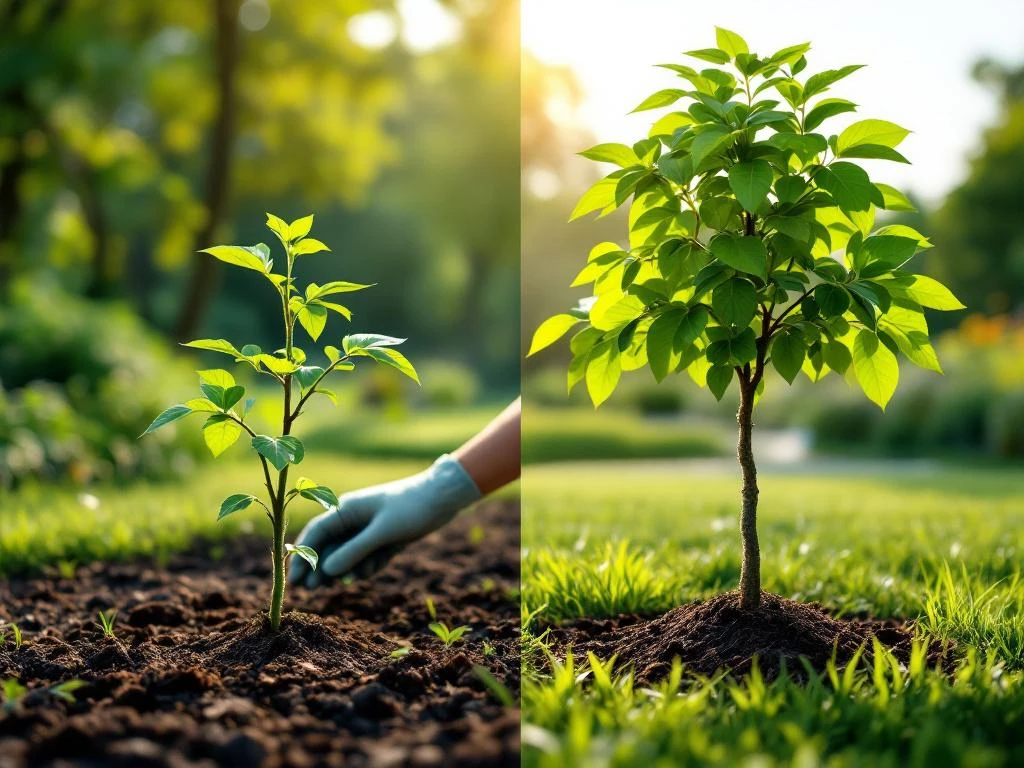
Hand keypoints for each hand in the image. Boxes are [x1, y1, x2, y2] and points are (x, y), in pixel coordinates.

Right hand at [288, 454, 481, 587]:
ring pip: (347, 556)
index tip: (294, 580)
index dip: (301, 557)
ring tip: (355, 577)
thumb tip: (326, 570)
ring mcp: (367, 529)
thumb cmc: (411, 509)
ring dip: (350, 568)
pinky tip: (378, 564)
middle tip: (314, 589)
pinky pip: (367, 558)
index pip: (315, 534)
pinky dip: (370, 564)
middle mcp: (352, 519)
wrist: (443, 498)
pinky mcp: (382, 538)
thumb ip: (354, 551)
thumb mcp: (382, 532)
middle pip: (327, 548)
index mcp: (346, 509)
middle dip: (322, 568)